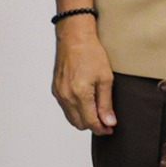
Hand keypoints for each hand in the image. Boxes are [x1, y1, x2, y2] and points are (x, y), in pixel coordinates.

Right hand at [53, 14, 116, 132]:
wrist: (74, 37)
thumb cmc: (91, 53)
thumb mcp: (106, 78)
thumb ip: (106, 103)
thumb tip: (109, 122)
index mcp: (79, 94)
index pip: (90, 122)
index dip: (102, 129)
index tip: (110, 129)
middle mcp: (66, 97)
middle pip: (79, 123)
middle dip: (93, 125)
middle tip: (106, 121)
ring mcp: (59, 93)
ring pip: (71, 118)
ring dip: (84, 119)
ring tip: (97, 113)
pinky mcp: (55, 89)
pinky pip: (65, 108)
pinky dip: (75, 111)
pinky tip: (86, 103)